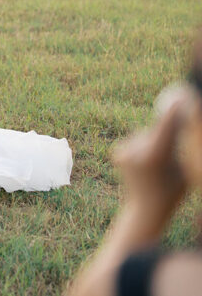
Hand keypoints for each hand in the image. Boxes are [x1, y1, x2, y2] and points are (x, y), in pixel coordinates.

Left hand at [112, 87, 189, 227]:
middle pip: (157, 130)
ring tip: (159, 163)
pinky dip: (145, 146)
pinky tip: (147, 163)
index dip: (173, 111)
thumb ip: (185, 147)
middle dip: (168, 129)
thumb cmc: (173, 191)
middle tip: (176, 134)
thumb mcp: (185, 169)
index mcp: (154, 156)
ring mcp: (124, 150)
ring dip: (156, 141)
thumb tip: (189, 127)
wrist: (145, 209)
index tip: (179, 98)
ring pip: (147, 135)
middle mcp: (135, 150)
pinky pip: (137, 141)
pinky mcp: (117, 151)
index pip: (166, 127)